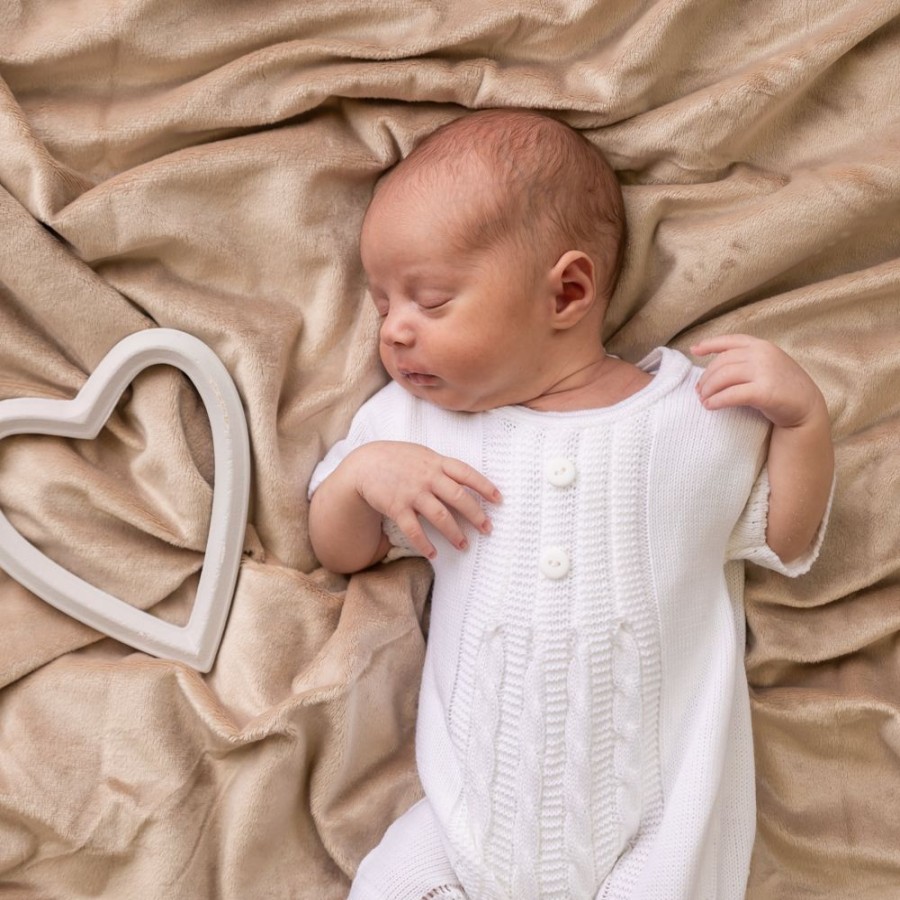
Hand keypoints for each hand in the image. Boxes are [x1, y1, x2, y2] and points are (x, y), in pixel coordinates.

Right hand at [347, 441, 500, 558]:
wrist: (365, 464)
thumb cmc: (398, 459)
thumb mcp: (422, 455)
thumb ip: (442, 467)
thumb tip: (466, 482)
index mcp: (436, 462)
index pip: (466, 473)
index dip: (485, 486)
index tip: (499, 499)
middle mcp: (427, 477)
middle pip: (458, 497)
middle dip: (476, 515)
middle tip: (488, 529)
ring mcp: (412, 492)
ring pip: (440, 516)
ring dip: (455, 533)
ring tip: (464, 545)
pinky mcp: (397, 507)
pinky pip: (414, 530)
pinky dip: (424, 544)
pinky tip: (433, 553)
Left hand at [691, 334, 824, 427]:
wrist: (807, 407)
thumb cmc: (784, 387)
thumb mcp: (768, 364)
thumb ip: (748, 359)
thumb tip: (716, 364)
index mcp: (762, 346)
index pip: (730, 340)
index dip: (710, 344)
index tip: (694, 350)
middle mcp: (762, 354)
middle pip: (721, 362)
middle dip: (706, 377)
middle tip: (699, 391)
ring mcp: (764, 371)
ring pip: (723, 377)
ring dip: (708, 389)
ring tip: (703, 399)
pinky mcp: (764, 392)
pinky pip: (731, 395)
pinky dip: (717, 401)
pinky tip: (710, 406)